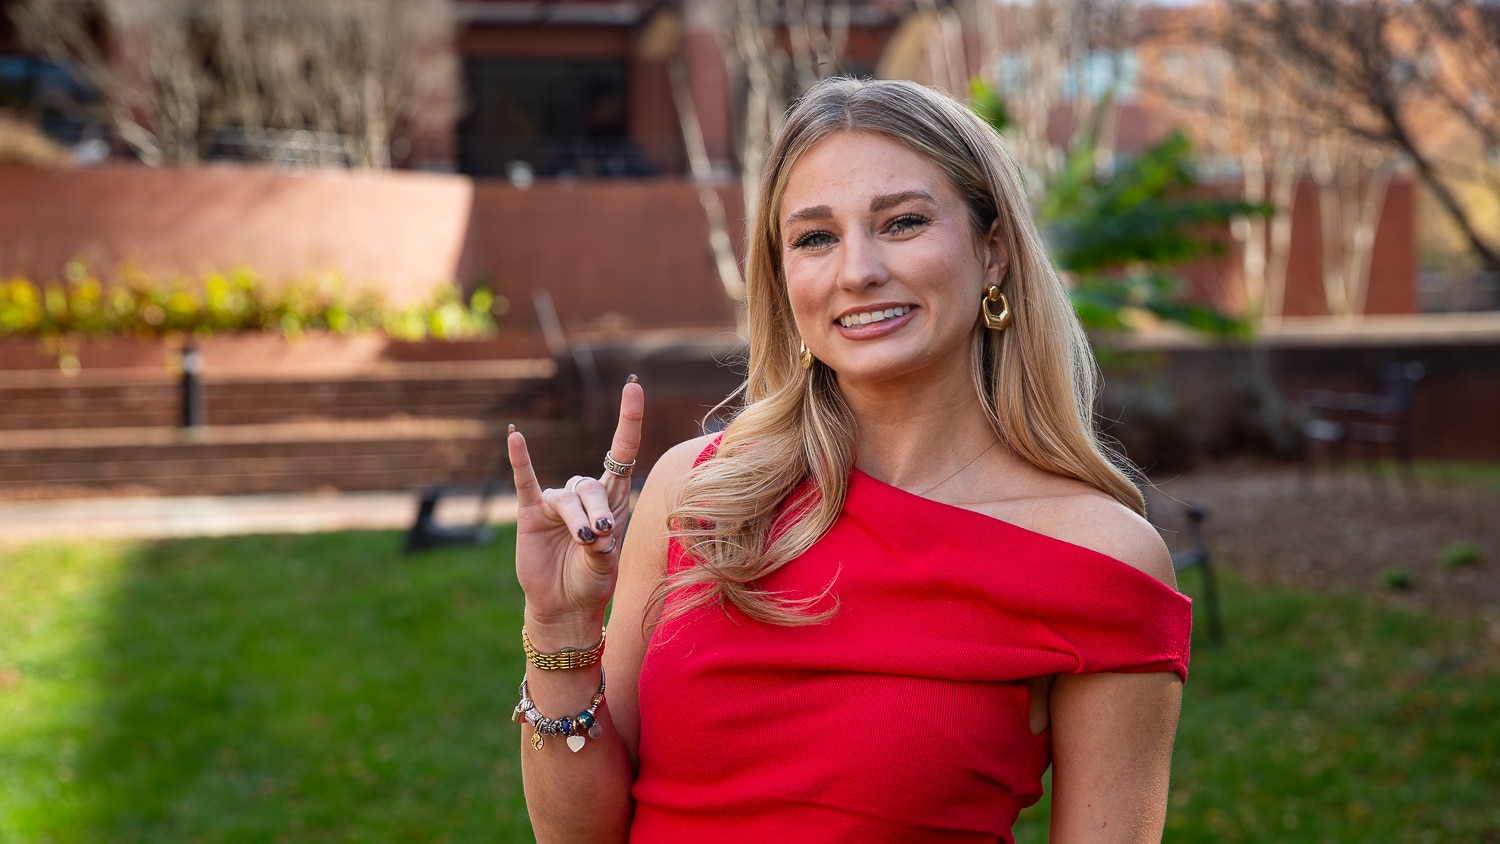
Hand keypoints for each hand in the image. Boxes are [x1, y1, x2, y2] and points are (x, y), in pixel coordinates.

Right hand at [508, 376, 644, 635]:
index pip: (622, 454)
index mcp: (613, 502)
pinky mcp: (531, 514)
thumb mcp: (604, 568)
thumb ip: (601, 550)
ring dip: (576, 519)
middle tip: (599, 539)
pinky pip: (526, 482)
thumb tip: (597, 537)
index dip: (628, 420)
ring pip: (566, 498)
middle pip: (592, 486)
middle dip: (597, 511)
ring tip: (585, 542)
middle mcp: (585, 497)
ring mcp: (557, 505)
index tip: (632, 386)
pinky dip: (520, 460)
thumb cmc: (590, 584)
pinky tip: (514, 437)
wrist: (563, 607)